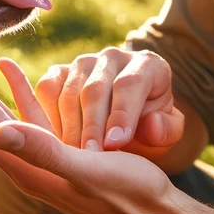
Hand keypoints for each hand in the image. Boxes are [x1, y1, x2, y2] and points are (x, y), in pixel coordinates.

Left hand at [0, 59, 182, 213]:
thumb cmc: (125, 195)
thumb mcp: (83, 169)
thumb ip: (41, 150)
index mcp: (30, 171)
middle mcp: (33, 166)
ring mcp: (49, 160)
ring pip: (10, 120)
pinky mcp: (68, 152)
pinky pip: (36, 118)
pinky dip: (24, 95)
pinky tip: (19, 78)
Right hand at [32, 48, 183, 162]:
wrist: (127, 124)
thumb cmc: (149, 128)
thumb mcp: (166, 134)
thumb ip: (166, 131)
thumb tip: (150, 125)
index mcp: (147, 65)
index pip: (130, 84)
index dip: (121, 114)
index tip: (114, 145)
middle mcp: (114, 57)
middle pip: (96, 89)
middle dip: (92, 126)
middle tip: (90, 156)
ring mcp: (84, 62)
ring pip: (69, 92)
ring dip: (69, 127)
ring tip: (73, 156)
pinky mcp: (59, 71)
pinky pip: (47, 89)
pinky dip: (48, 116)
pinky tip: (57, 141)